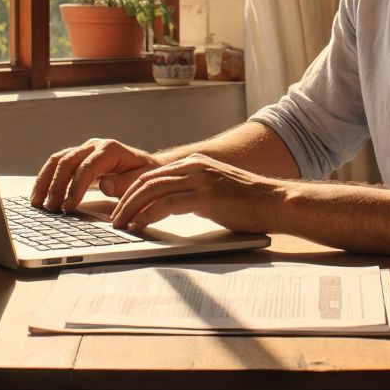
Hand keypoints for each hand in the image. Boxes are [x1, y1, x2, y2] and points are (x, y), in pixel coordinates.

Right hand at [30, 138, 160, 210]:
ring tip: (36, 202)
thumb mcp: (141, 180)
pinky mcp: (78, 158)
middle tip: (51, 207)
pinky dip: (46, 178)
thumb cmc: (145, 174)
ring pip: (58, 160)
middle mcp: (94, 146)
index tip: (68, 205)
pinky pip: (57, 165)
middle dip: (57, 185)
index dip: (76, 186)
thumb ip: (124, 183)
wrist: (148, 165)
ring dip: (45, 181)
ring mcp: (84, 150)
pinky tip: (39, 194)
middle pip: (68, 161)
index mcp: (110, 149)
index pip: (87, 167)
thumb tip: (104, 184)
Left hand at [109, 153, 287, 233]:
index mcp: (195, 163)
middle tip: (114, 219)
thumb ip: (192, 193)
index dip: (132, 192)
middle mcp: (194, 166)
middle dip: (125, 201)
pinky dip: (147, 215)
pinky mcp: (205, 196)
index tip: (121, 208)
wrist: (275, 202)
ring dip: (131, 209)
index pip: (153, 175)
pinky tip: (139, 226)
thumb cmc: (248, 203)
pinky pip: (166, 204)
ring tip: (120, 225)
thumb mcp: (215, 190)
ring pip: (152, 190)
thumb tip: (170, 206)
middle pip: (147, 180)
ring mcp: (199, 179)